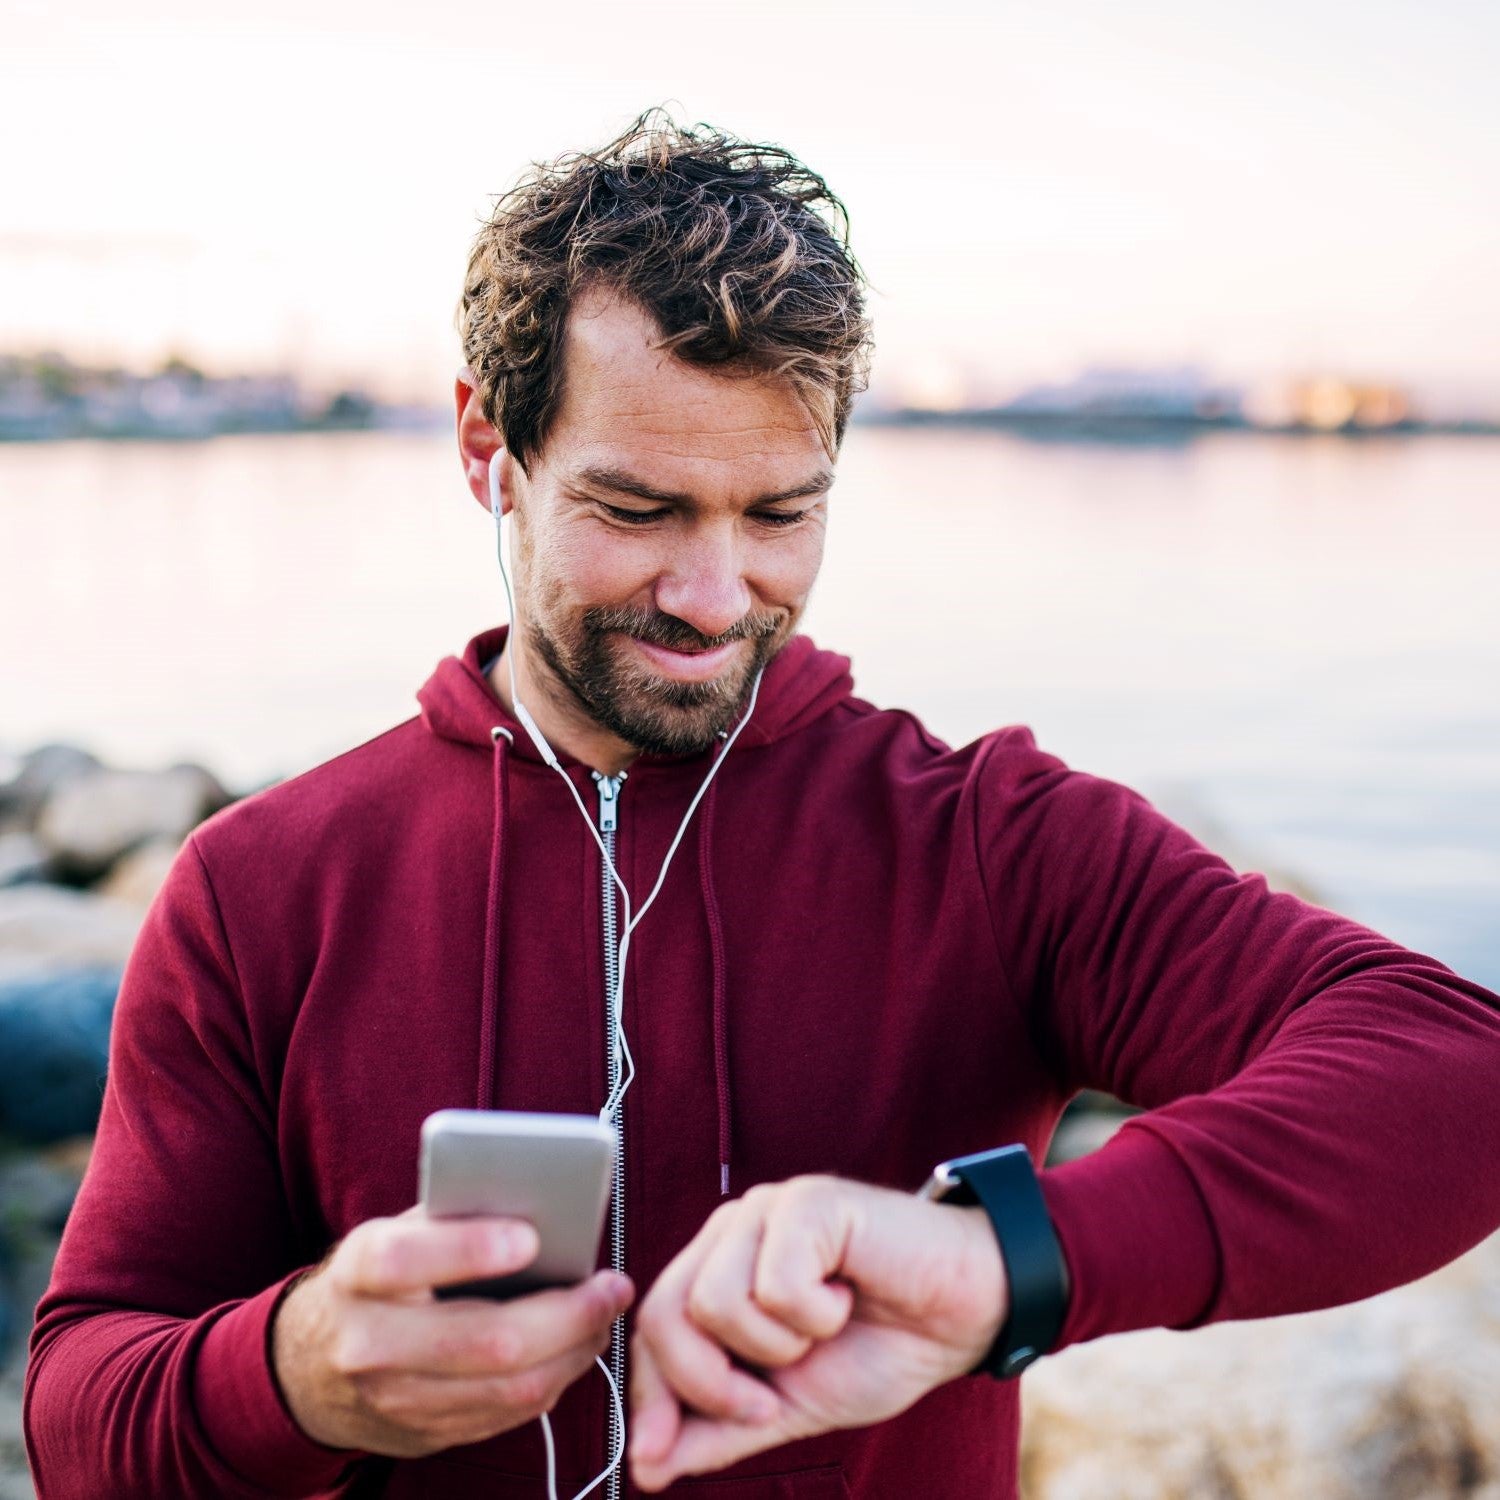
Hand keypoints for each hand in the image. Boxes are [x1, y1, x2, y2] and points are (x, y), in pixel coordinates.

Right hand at [272, 1206, 633, 1455]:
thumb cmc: (381, 1275)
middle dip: (565, 1315)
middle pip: (483, 1340)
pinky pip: (506, 1415)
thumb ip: (456, 1216)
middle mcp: (369, 1341)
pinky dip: (554, 1380)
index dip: (470, 1248)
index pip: (405, 1260)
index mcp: (358, 1271)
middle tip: (612, 1286)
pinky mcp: (423, 1434)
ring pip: (507, 1386)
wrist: (312, 1362)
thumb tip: (546, 1202)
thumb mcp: (399, 1229)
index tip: (531, 1236)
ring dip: (574, 1351)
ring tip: (605, 1314)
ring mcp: (395, 1399)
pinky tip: (576, 1347)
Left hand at [628, 1175, 1005, 1490]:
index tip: (657, 1458)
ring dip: (779, 1346)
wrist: (964, 1313)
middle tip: (772, 1399)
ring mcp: (767, 1210)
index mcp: (720, 1270)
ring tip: (824, 1329)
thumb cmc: (882, 1346)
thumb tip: (646, 1466)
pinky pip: (775, 1283)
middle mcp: (733, 1231)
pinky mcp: (807, 1202)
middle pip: (667, 1314)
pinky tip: (846, 1298)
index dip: (650, 1397)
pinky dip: (816, 1316)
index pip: (651, 1329)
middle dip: (711, 1384)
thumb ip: (718, 1430)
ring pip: (717, 1302)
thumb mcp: (790, 1406)